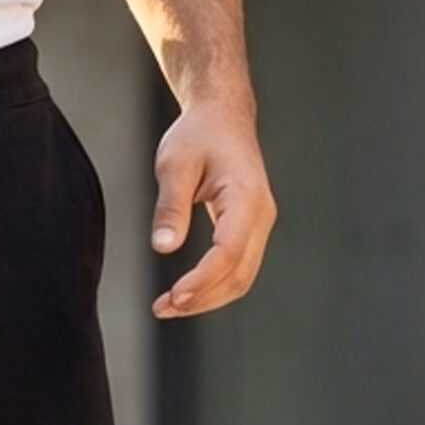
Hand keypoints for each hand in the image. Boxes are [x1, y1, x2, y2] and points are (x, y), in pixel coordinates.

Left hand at [150, 101, 275, 317]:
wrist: (222, 117)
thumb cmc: (198, 135)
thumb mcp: (174, 165)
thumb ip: (170, 206)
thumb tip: (164, 246)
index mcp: (246, 197)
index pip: (228, 252)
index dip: (202, 280)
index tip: (174, 296)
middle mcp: (261, 215)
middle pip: (239, 275)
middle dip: (202, 298)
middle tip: (163, 308)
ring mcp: (259, 225)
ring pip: (240, 278)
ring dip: (207, 299)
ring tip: (168, 306)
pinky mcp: (250, 230)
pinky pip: (237, 268)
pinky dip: (213, 286)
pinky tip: (185, 292)